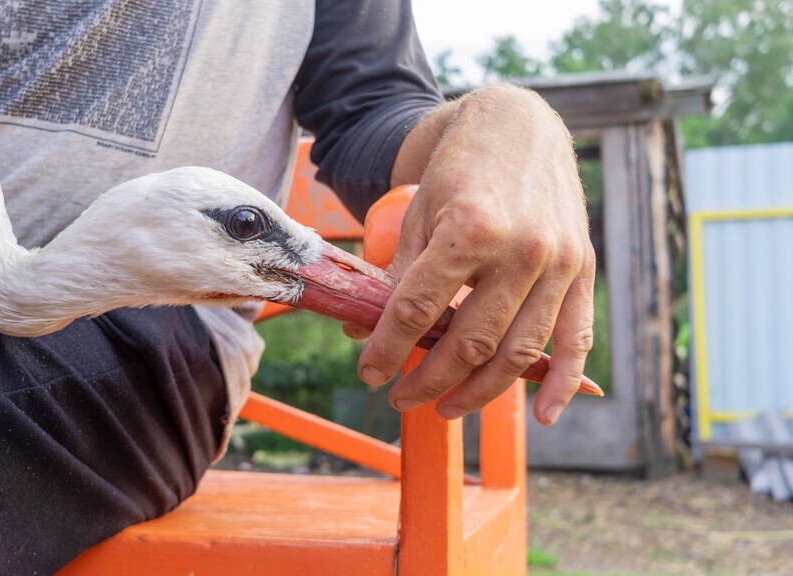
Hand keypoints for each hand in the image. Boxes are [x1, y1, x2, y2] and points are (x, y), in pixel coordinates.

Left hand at [358, 84, 594, 425]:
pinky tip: (542, 416)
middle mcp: (522, 249)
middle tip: (402, 397)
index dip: (387, 348)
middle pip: (471, 341)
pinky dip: (564, 383)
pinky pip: (577, 338)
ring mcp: (559, 262)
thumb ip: (399, 275)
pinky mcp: (583, 269)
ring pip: (519, 351)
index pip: (418, 310)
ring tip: (446, 406)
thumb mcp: (418, 214)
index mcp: (469, 229)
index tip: (370, 372)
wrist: (518, 127)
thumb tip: (364, 331)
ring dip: (480, 391)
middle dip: (429, 380)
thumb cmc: (459, 171)